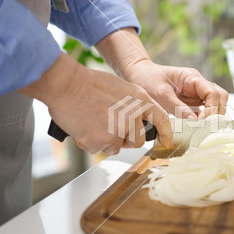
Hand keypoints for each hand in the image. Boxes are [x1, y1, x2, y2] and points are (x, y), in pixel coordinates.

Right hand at [19, 53, 172, 154]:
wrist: (67, 85)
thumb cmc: (89, 84)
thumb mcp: (122, 88)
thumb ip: (133, 106)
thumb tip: (135, 124)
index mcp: (140, 100)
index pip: (161, 118)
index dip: (165, 132)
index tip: (167, 142)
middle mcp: (133, 116)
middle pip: (138, 141)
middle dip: (126, 139)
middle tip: (110, 127)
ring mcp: (118, 130)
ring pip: (117, 147)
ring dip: (107, 141)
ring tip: (94, 122)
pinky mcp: (102, 141)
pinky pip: (100, 149)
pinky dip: (92, 142)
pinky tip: (85, 126)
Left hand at [124, 60, 228, 118]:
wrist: (137, 75)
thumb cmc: (147, 79)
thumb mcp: (160, 94)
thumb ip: (178, 107)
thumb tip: (194, 120)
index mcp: (192, 77)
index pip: (212, 92)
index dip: (212, 108)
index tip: (204, 121)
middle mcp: (197, 84)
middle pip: (219, 97)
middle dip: (216, 113)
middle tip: (207, 127)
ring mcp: (195, 93)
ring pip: (215, 104)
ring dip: (212, 116)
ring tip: (203, 128)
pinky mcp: (191, 102)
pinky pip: (203, 111)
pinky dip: (203, 120)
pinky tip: (197, 128)